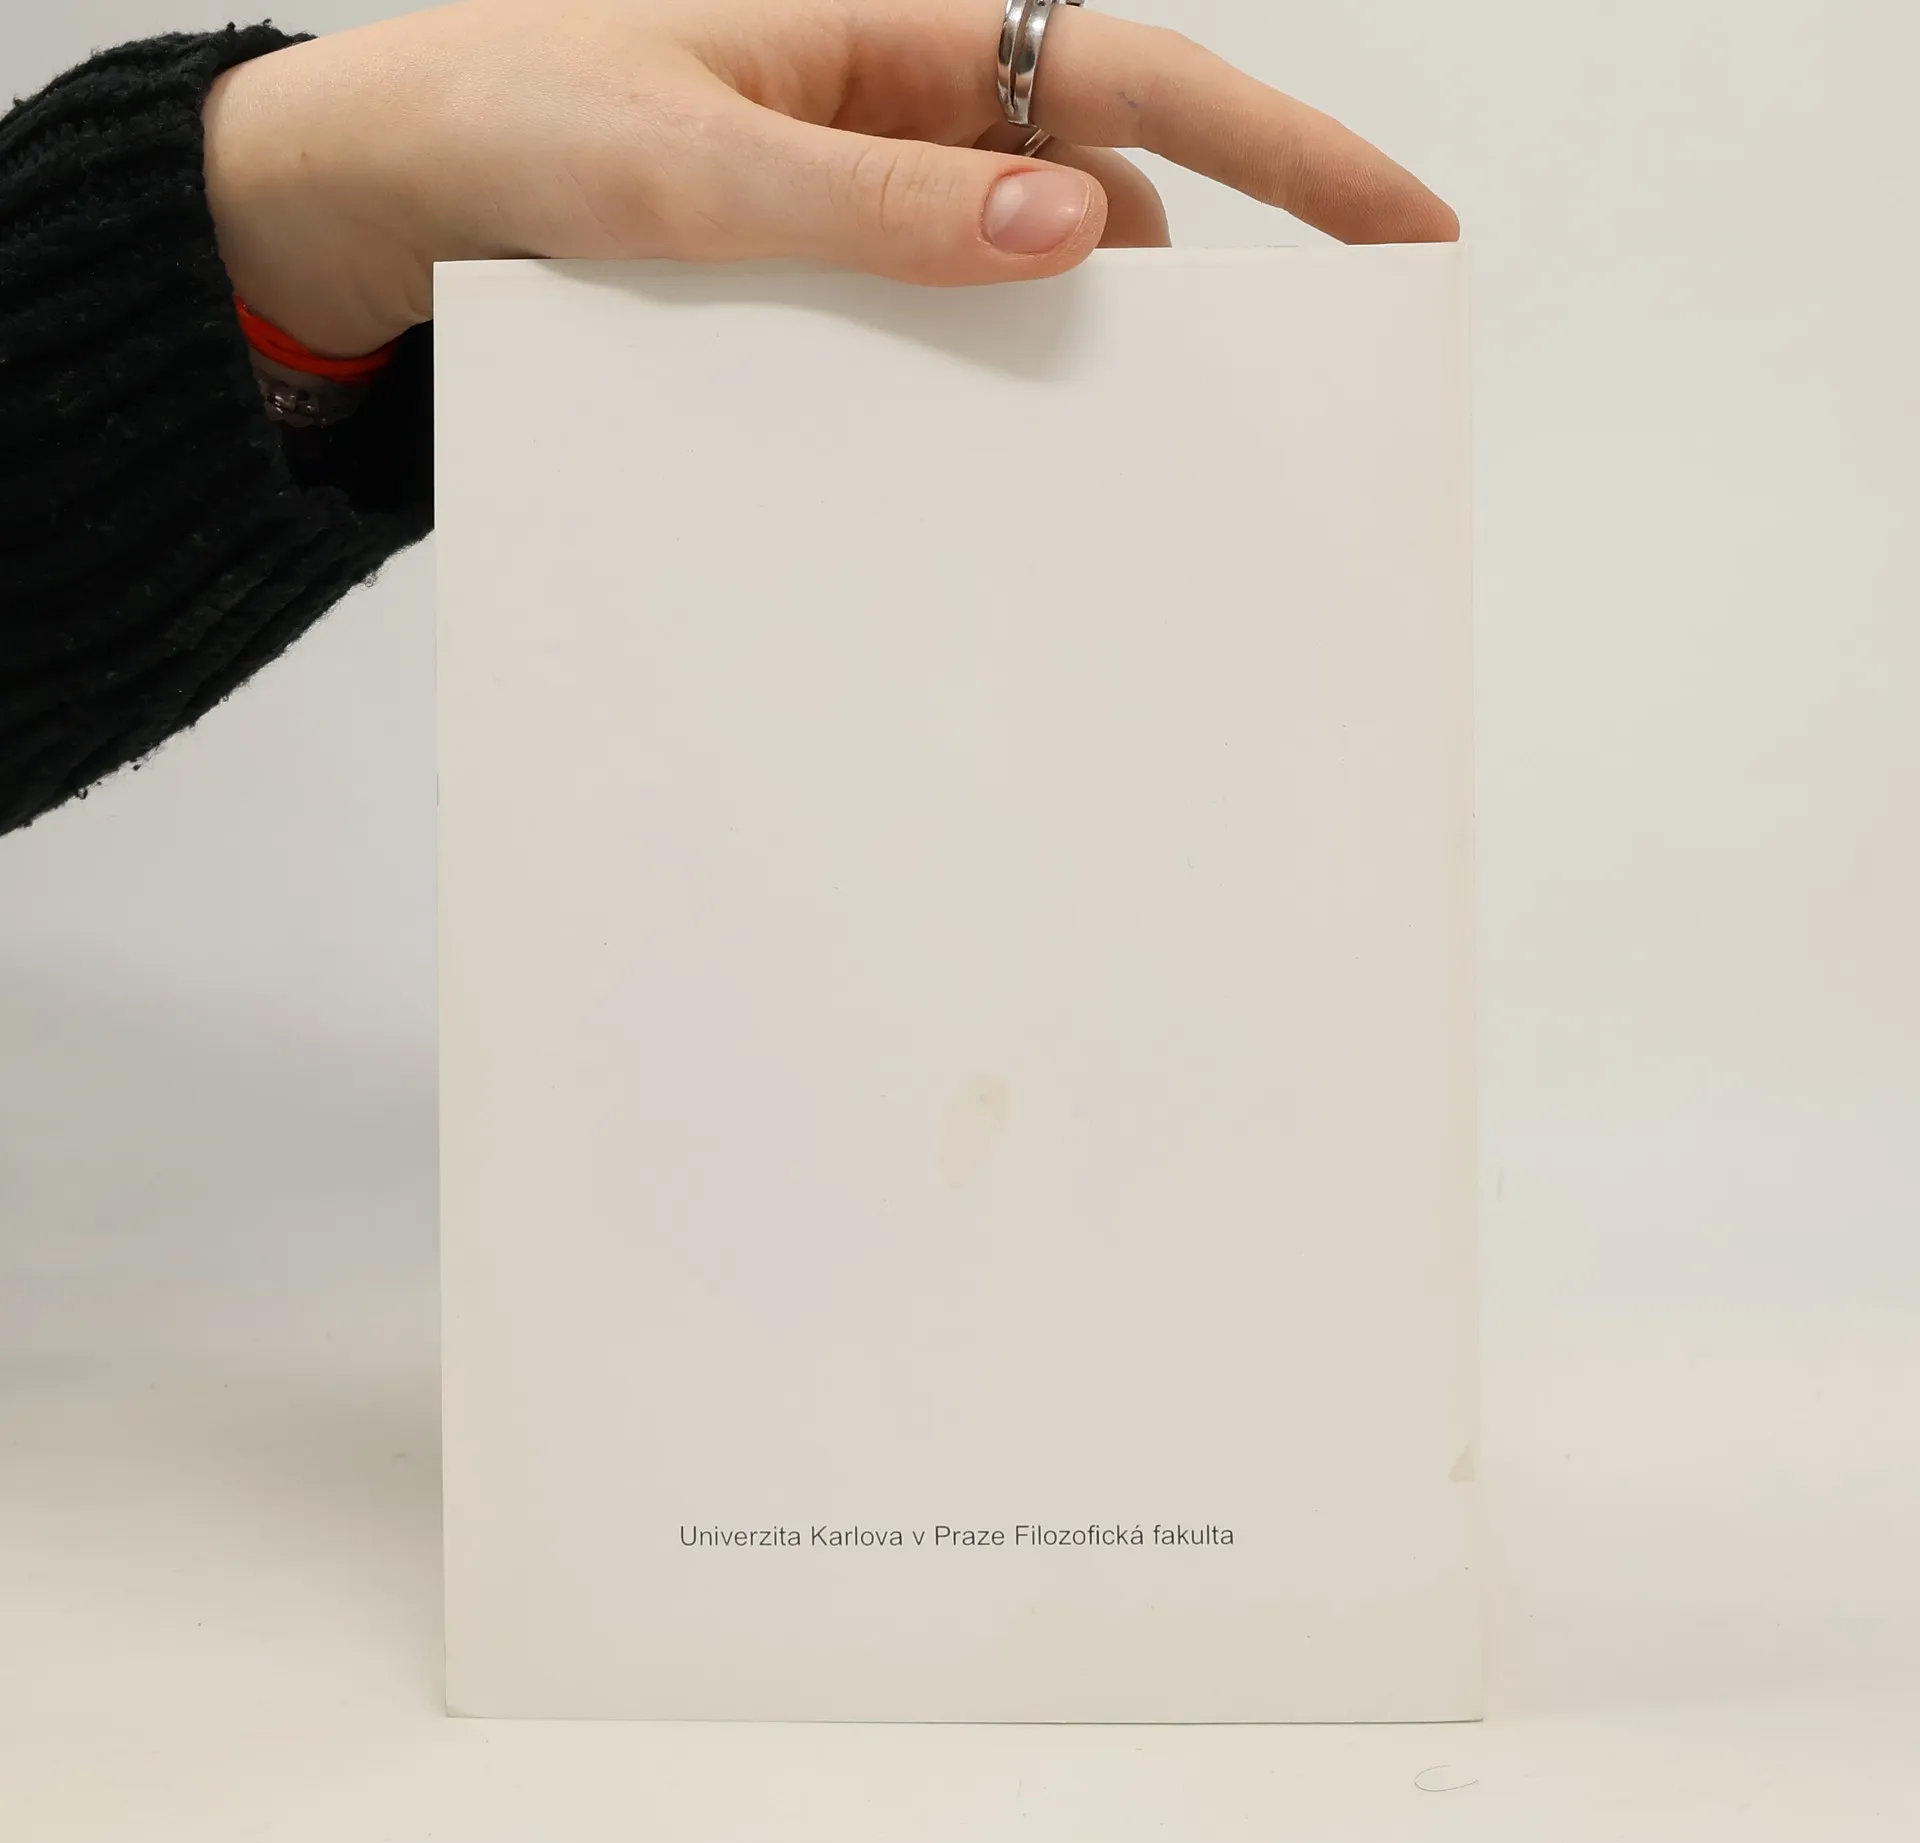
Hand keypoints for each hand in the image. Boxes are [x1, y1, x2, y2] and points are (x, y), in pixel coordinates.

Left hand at [204, 0, 1456, 357]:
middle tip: (1251, 414)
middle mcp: (897, 103)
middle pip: (1110, 179)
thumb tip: (1077, 227)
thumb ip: (880, 199)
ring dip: (1064, 352)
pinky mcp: (818, 262)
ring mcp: (861, 188)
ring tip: (1092, 464)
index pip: (1147, 80)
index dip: (1296, 154)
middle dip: (1194, 283)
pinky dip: (969, 375)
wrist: (376, 184)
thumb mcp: (691, 168)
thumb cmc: (505, 121)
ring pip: (1023, 265)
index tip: (1406, 230)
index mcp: (892, 31)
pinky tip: (962, 446)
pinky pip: (933, 314)